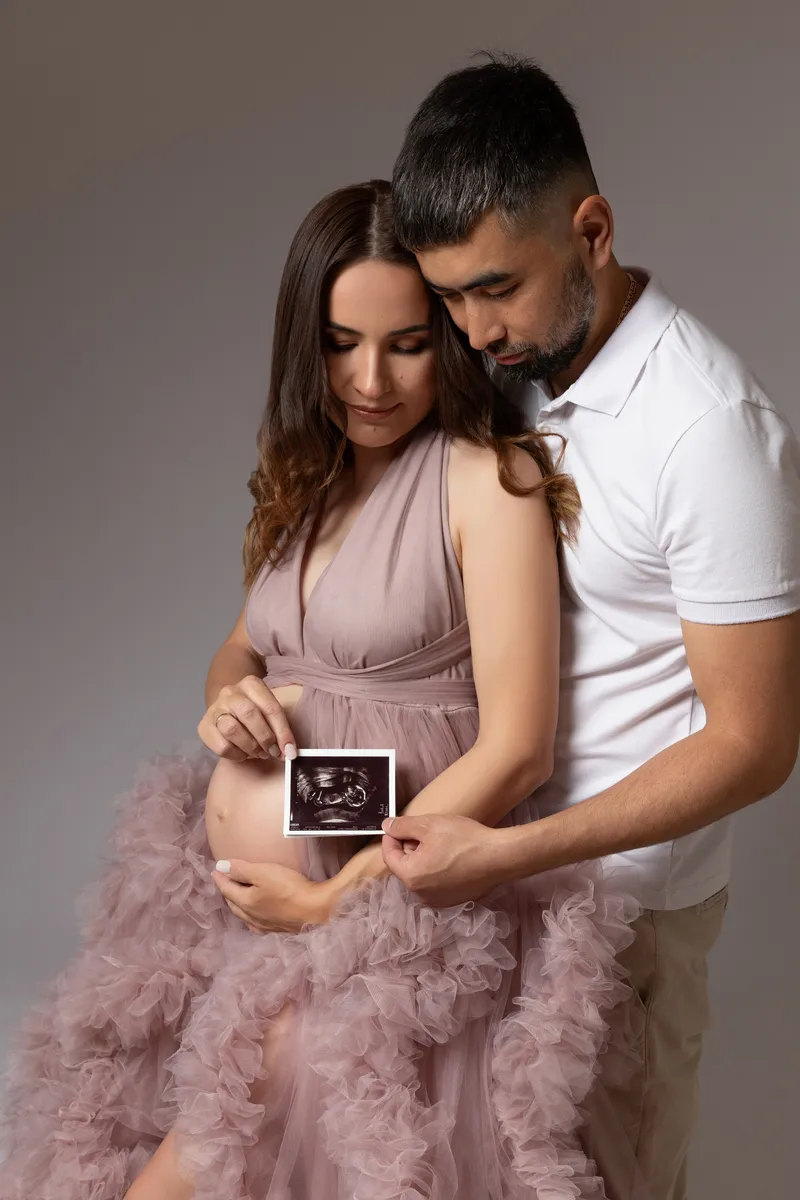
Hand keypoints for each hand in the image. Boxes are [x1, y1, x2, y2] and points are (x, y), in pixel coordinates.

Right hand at [198, 675, 295, 762]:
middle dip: (264, 737)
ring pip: (232, 729)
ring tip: (258, 753)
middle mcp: (230, 692)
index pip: (270, 708)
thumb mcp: (270, 714)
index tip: (290, 751)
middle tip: (272, 752)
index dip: (283, 732)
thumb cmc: (255, 714)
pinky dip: (236, 755)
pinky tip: (243, 754)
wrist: (228, 711)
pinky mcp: (203, 726)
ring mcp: (215, 708)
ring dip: (249, 747)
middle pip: (249, 714)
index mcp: (251, 684)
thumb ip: (280, 729)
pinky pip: (221, 746)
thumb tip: (289, 752)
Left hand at [212, 858, 333, 932]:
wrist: (317, 911)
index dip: (220, 878)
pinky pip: (256, 923)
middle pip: (234, 903)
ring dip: (238, 904)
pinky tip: (254, 917)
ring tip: (237, 896)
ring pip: (244, 914)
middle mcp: (251, 917)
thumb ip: (241, 869)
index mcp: (245, 902)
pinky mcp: (277, 929)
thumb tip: (220, 867)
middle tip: (224, 881)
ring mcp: (264, 925)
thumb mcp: (264, 872)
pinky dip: (250, 916)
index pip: (227, 889)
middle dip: (227, 891)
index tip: (215, 869)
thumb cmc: (289, 888)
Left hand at [381, 814, 515, 905]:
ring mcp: (438, 900)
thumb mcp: (429, 825)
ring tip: (440, 843)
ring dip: (424, 859)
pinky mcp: (453, 900)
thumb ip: (402, 826)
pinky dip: (438, 870)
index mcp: (410, 877)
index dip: (391, 838)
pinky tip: (452, 856)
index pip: (390, 856)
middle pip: (405, 867)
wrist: (499, 857)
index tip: (398, 826)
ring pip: (421, 875)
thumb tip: (387, 826)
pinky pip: (436, 883)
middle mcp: (421, 894)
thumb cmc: (464, 840)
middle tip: (425, 832)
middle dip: (410, 848)